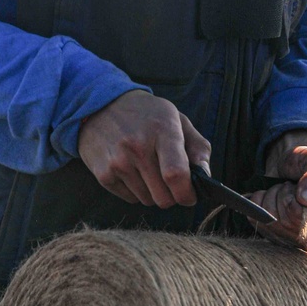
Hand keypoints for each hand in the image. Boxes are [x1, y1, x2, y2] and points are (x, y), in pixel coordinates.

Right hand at [78, 90, 209, 208]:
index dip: (187, 193)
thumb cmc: (147, 115)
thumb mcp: (177, 119)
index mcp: (162, 130)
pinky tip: (132, 170)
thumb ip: (198, 147)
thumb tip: (205, 176)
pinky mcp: (103, 174)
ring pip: (148, 200)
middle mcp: (137, 147)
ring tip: (148, 169)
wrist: (101, 105)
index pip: (176, 174)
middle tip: (170, 181)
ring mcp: (118, 162)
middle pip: (163, 197)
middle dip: (173, 195)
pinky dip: (136, 191)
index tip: (190, 195)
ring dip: (153, 192)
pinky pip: (130, 199)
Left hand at [249, 129, 306, 250]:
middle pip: (295, 227)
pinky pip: (261, 227)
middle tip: (289, 185)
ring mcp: (304, 241)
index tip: (294, 187)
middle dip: (284, 198)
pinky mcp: (283, 241)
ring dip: (270, 199)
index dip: (301, 208)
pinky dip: (259, 207)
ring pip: (275, 226)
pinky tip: (269, 197)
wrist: (290, 166)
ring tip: (281, 189)